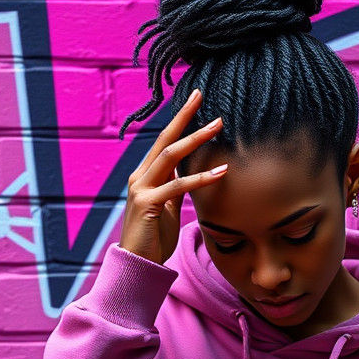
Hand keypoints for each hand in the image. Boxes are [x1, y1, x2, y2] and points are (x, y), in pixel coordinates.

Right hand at [119, 87, 227, 264]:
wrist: (137, 264)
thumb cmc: (154, 237)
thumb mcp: (167, 207)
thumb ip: (175, 189)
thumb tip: (190, 174)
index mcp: (144, 175)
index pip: (163, 141)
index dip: (179, 120)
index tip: (195, 100)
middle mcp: (139, 177)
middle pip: (164, 140)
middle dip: (184, 116)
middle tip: (201, 95)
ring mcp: (141, 189)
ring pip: (170, 156)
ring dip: (196, 139)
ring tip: (218, 126)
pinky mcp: (148, 204)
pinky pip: (177, 186)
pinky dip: (200, 178)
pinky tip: (221, 172)